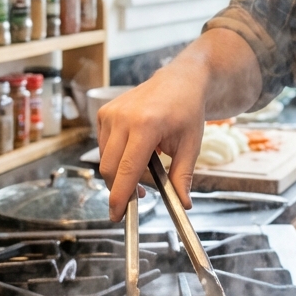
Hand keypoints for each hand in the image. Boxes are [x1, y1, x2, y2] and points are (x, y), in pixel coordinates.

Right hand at [98, 61, 205, 221]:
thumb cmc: (187, 111)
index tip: (117, 215)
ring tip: (146, 167)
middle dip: (121, 188)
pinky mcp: (104, 112)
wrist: (180, 81)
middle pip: (110, 168)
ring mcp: (111, 113)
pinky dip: (117, 156)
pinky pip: (104, 146)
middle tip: (140, 196)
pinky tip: (136, 150)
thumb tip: (183, 204)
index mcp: (147, 125)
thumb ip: (183, 176)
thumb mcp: (191, 145)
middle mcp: (123, 117)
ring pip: (105, 159)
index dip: (120, 196)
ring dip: (121, 172)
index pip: (127, 170)